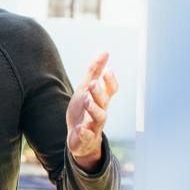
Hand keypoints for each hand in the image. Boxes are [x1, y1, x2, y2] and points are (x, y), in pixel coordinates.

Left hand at [66, 51, 118, 172]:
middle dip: (99, 93)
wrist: (78, 137)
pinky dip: (84, 132)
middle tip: (92, 83)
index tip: (107, 71)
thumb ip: (94, 72)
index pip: (111, 90)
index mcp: (101, 100)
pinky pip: (87, 136)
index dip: (110, 81)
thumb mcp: (86, 89)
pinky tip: (79, 128)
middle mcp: (100, 111)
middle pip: (104, 102)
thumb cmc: (84, 110)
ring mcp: (94, 125)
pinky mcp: (85, 138)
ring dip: (93, 109)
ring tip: (86, 101)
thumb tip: (104, 51)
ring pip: (99, 118)